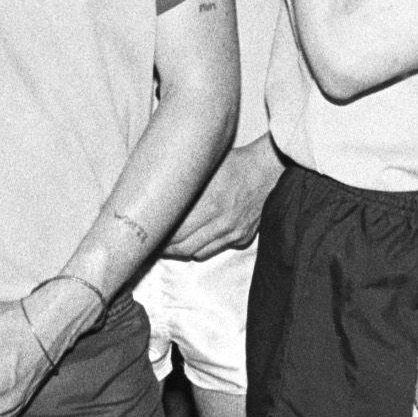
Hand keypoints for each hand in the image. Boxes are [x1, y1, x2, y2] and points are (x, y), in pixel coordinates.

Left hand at [165, 137, 281, 260]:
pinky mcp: (242, 237)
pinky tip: (197, 238)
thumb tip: (157, 193)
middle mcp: (222, 223)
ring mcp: (233, 232)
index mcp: (210, 204)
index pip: (175, 232)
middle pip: (183, 247)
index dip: (159, 236)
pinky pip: (216, 249)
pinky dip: (203, 247)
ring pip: (198, 252)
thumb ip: (184, 185)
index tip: (149, 234)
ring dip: (183, 250)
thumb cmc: (235, 164)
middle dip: (166, 247)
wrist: (268, 170)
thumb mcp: (205, 168)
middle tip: (155, 242)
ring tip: (172, 242)